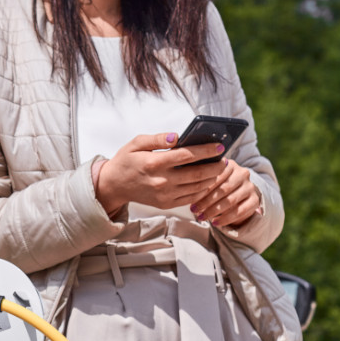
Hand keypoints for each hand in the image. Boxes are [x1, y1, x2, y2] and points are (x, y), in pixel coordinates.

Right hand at [96, 132, 227, 214]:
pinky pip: (190, 198)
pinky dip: (202, 189)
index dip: (206, 150)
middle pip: (197, 174)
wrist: (114, 186)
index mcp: (153, 163)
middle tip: (225, 159)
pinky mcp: (166, 204)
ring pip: (196, 187)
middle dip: (215, 166)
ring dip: (211, 178)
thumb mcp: (135, 143)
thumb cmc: (126, 161)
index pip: (186, 156)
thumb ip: (157, 139)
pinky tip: (207, 181)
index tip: (220, 146)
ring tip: (219, 169)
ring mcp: (164, 195)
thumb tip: (177, 136)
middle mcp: (161, 181)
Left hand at [190, 159, 261, 227]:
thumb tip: (186, 188)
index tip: (190, 197)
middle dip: (206, 201)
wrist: (236, 194)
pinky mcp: (255, 200)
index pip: (216, 175)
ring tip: (201, 217)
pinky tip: (215, 222)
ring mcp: (250, 187)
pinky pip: (240, 211)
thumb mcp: (209, 180)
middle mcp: (242, 173)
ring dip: (214, 211)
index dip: (203, 187)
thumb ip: (201, 180)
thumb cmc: (215, 186)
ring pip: (230, 200)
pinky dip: (226, 218)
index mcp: (229, 164)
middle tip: (193, 210)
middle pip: (223, 188)